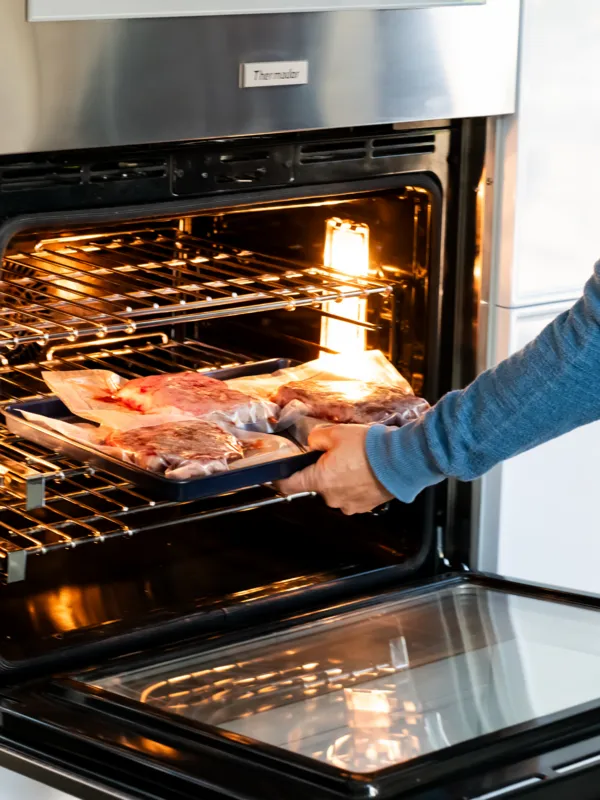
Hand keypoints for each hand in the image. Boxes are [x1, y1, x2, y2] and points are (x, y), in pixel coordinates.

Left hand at [276, 424, 393, 514]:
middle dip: (323, 470)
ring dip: (341, 477)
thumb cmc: (369, 447)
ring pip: (336, 489)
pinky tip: (366, 470)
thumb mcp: (336, 433)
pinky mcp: (365, 506)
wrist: (402, 460)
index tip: (276, 476)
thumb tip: (313, 443)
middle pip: (317, 484)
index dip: (280, 480)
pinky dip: (356, 484)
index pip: (288, 486)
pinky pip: (353, 494)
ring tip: (357, 461)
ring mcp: (349, 505)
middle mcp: (332, 498)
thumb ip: (316, 438)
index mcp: (320, 480)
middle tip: (337, 453)